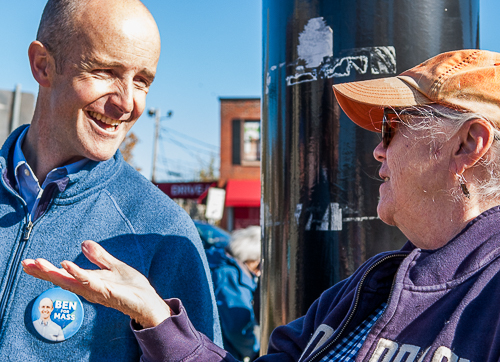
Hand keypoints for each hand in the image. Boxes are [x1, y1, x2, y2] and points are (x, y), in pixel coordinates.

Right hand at [22, 240, 170, 328]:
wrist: (148, 300)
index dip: (47, 269)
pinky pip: (90, 282)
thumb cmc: (131, 287)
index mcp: (88, 281)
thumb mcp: (114, 267)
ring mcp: (97, 291)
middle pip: (62, 279)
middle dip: (44, 272)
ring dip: (55, 273)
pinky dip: (77, 274)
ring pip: (72, 282)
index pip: (64, 275)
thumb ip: (99, 257)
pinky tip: (67, 265)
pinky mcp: (108, 292)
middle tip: (26, 264)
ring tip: (40, 264)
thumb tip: (84, 243)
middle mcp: (89, 288)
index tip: (30, 262)